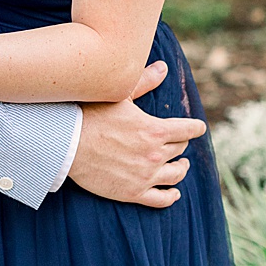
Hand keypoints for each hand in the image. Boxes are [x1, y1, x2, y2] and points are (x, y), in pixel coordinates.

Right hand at [69, 61, 205, 207]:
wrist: (67, 144)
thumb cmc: (91, 115)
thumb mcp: (120, 95)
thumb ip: (145, 81)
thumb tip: (164, 67)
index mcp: (155, 129)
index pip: (187, 130)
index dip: (195, 127)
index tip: (198, 127)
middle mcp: (154, 154)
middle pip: (180, 149)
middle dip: (181, 144)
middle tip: (179, 142)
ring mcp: (145, 175)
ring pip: (176, 174)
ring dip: (181, 168)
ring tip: (182, 165)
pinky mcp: (132, 193)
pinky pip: (161, 199)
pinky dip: (171, 196)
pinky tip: (174, 193)